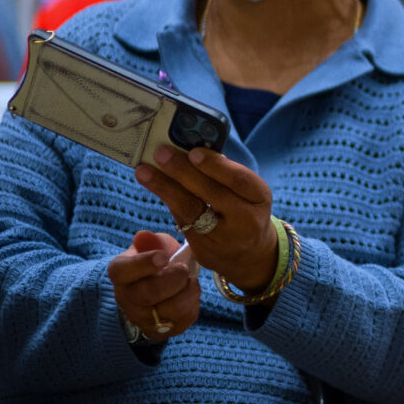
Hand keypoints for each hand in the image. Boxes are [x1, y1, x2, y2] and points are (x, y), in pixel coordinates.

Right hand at [108, 230, 200, 340]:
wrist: (156, 288)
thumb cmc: (156, 263)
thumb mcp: (152, 246)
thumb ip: (151, 240)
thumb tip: (144, 236)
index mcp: (120, 273)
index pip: (123, 270)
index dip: (144, 263)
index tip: (164, 257)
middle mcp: (126, 299)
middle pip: (148, 293)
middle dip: (175, 278)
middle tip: (184, 269)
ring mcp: (142, 318)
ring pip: (170, 310)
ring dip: (189, 291)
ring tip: (190, 280)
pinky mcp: (160, 332)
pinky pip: (183, 321)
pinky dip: (193, 304)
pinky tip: (189, 294)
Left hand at [135, 145, 277, 291]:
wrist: (249, 252)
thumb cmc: (244, 208)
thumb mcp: (247, 191)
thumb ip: (225, 174)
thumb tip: (191, 150)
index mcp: (259, 198)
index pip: (239, 180)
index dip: (215, 166)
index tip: (193, 151)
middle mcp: (246, 221)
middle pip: (211, 194)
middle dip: (182, 172)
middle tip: (161, 153)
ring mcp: (224, 239)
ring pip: (190, 211)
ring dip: (164, 188)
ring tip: (143, 171)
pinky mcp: (204, 250)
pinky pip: (182, 223)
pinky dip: (168, 201)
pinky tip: (154, 186)